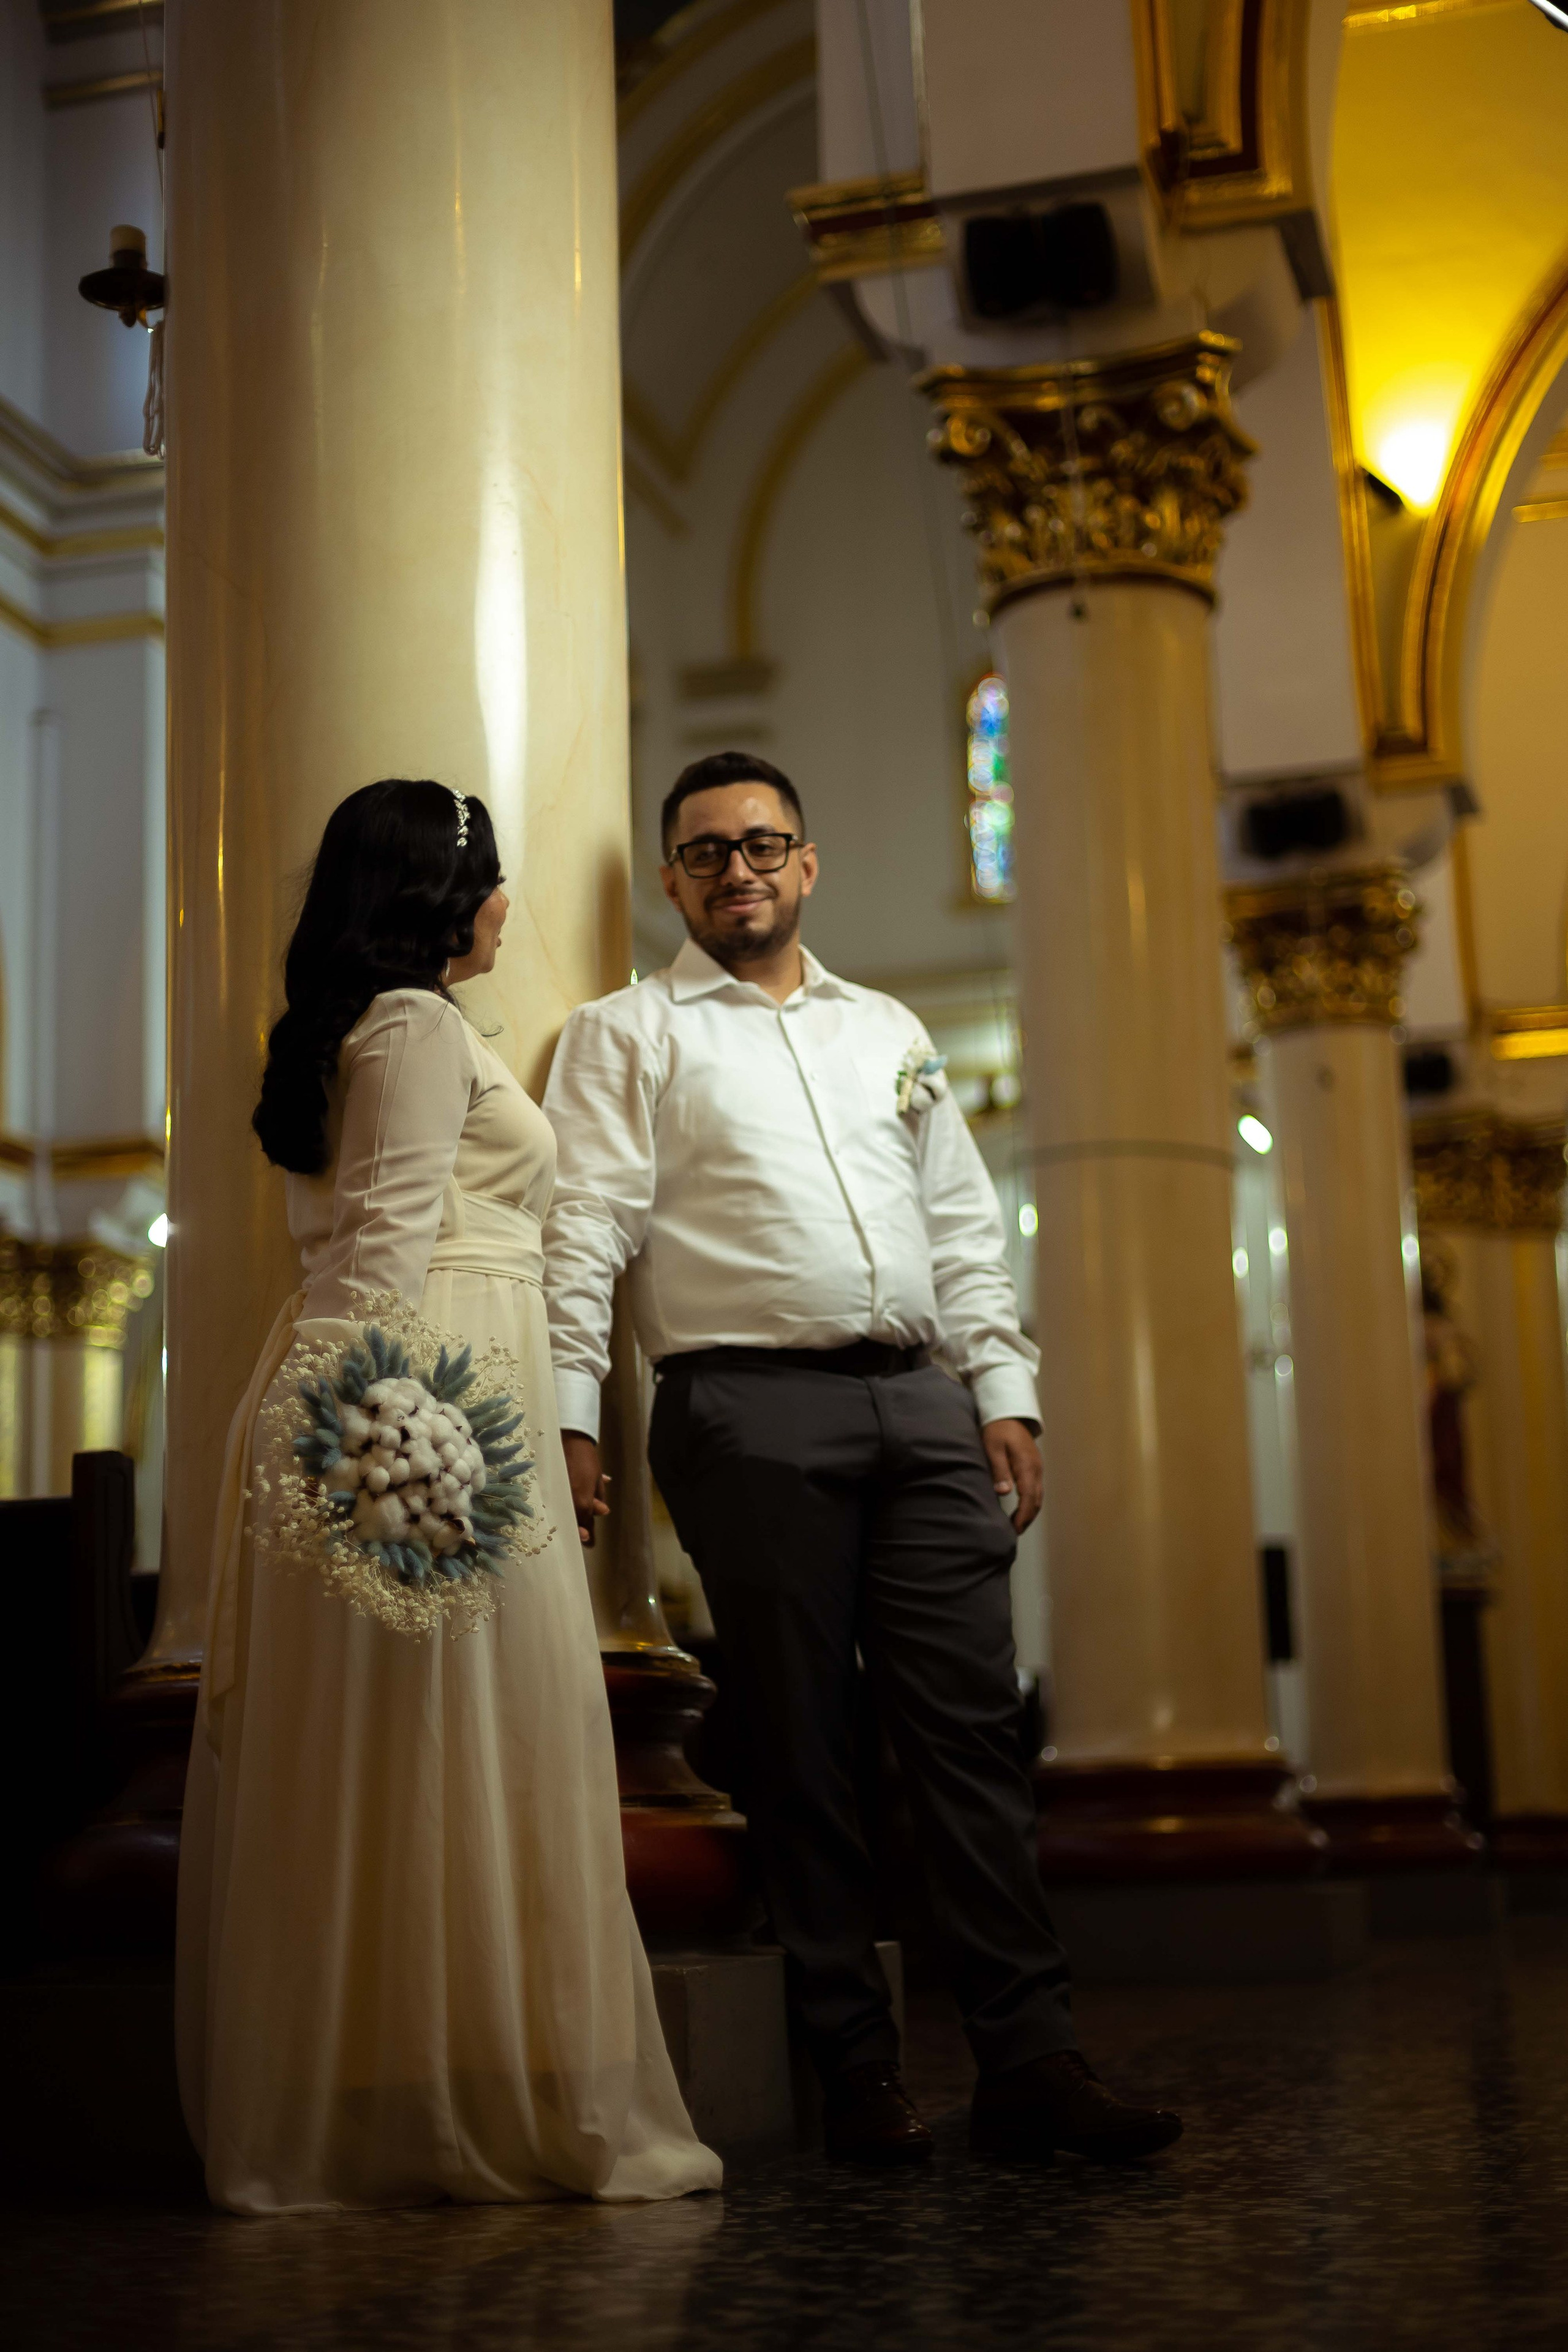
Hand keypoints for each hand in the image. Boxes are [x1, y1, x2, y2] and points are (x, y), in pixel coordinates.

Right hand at [562, 1431, 610, 1547]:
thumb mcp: (596, 1479)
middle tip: (583, 1537)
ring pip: (560, 1516)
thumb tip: (602, 1512)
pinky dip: (555, 1509)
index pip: (584, 1523)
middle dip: (577, 1531)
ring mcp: (556, 1495)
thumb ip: (598, 1498)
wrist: (570, 1439)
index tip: (589, 1542)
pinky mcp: (547, 1489)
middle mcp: (568, 1501)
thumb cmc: (587, 1459)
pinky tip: (553, 1514)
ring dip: (566, 1522)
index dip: (587, 1534)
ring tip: (570, 1527)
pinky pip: (551, 1505)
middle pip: (571, 1523)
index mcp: (582, 1500)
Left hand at [981, 1418, 1041, 1535]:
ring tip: (1017, 1525)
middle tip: (1014, 1532)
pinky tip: (1021, 1509)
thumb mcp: (993, 1447)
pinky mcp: (1034, 1467)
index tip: (1014, 1529)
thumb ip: (999, 1469)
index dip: (1022, 1516)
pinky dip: (1030, 1503)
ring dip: (1029, 1512)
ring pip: (1038, 1496)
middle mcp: (1035, 1469)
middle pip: (1036, 1500)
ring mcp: (1037, 1468)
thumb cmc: (997, 1429)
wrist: (1009, 1413)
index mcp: (1026, 1466)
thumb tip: (1003, 1492)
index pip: (1028, 1497)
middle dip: (1027, 1518)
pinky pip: (1036, 1489)